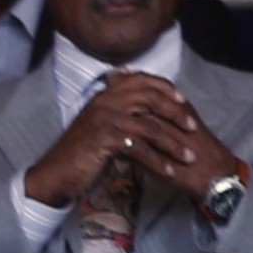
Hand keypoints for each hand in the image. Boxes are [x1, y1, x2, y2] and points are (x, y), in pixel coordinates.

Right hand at [20, 74, 245, 210]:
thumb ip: (125, 114)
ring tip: (190, 157)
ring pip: (149, 127)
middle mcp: (105, 101)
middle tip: (194, 128)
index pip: (141, 81)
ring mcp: (104, 119)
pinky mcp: (104, 139)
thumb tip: (151, 111)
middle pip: (150, 99)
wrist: (59, 171)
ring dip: (173, 144)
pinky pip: (139, 148)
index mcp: (107, 95)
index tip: (184, 101)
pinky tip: (169, 172)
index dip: (165, 88)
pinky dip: (157, 161)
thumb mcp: (106, 127)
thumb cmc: (87, 151)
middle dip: (176, 114)